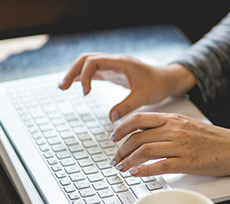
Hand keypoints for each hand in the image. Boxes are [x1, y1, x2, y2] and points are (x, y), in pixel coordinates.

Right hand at [58, 53, 194, 121]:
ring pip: (88, 63)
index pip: (94, 61)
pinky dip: (83, 77)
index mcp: (121, 63)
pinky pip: (94, 71)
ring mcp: (113, 66)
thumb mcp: (144, 97)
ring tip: (63, 87)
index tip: (85, 94)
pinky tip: (76, 86)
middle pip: (86, 59)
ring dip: (75, 73)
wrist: (167, 79)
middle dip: (72, 72)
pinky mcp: (113, 73)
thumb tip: (110, 118)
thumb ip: (127, 106)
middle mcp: (115, 61)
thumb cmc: (158, 85)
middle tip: (63, 88)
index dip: (85, 76)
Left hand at [110, 112, 229, 176]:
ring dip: (128, 161)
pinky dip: (143, 171)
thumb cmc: (211, 138)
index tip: (114, 138)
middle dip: (121, 150)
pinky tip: (135, 174)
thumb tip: (144, 135)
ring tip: (122, 168)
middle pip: (137, 138)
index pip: (138, 119)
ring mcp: (179, 146)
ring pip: (144, 152)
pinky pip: (158, 166)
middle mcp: (174, 130)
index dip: (121, 129)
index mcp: (173, 119)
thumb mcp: (186, 124)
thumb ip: (166, 127)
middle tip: (115, 159)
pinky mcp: (186, 162)